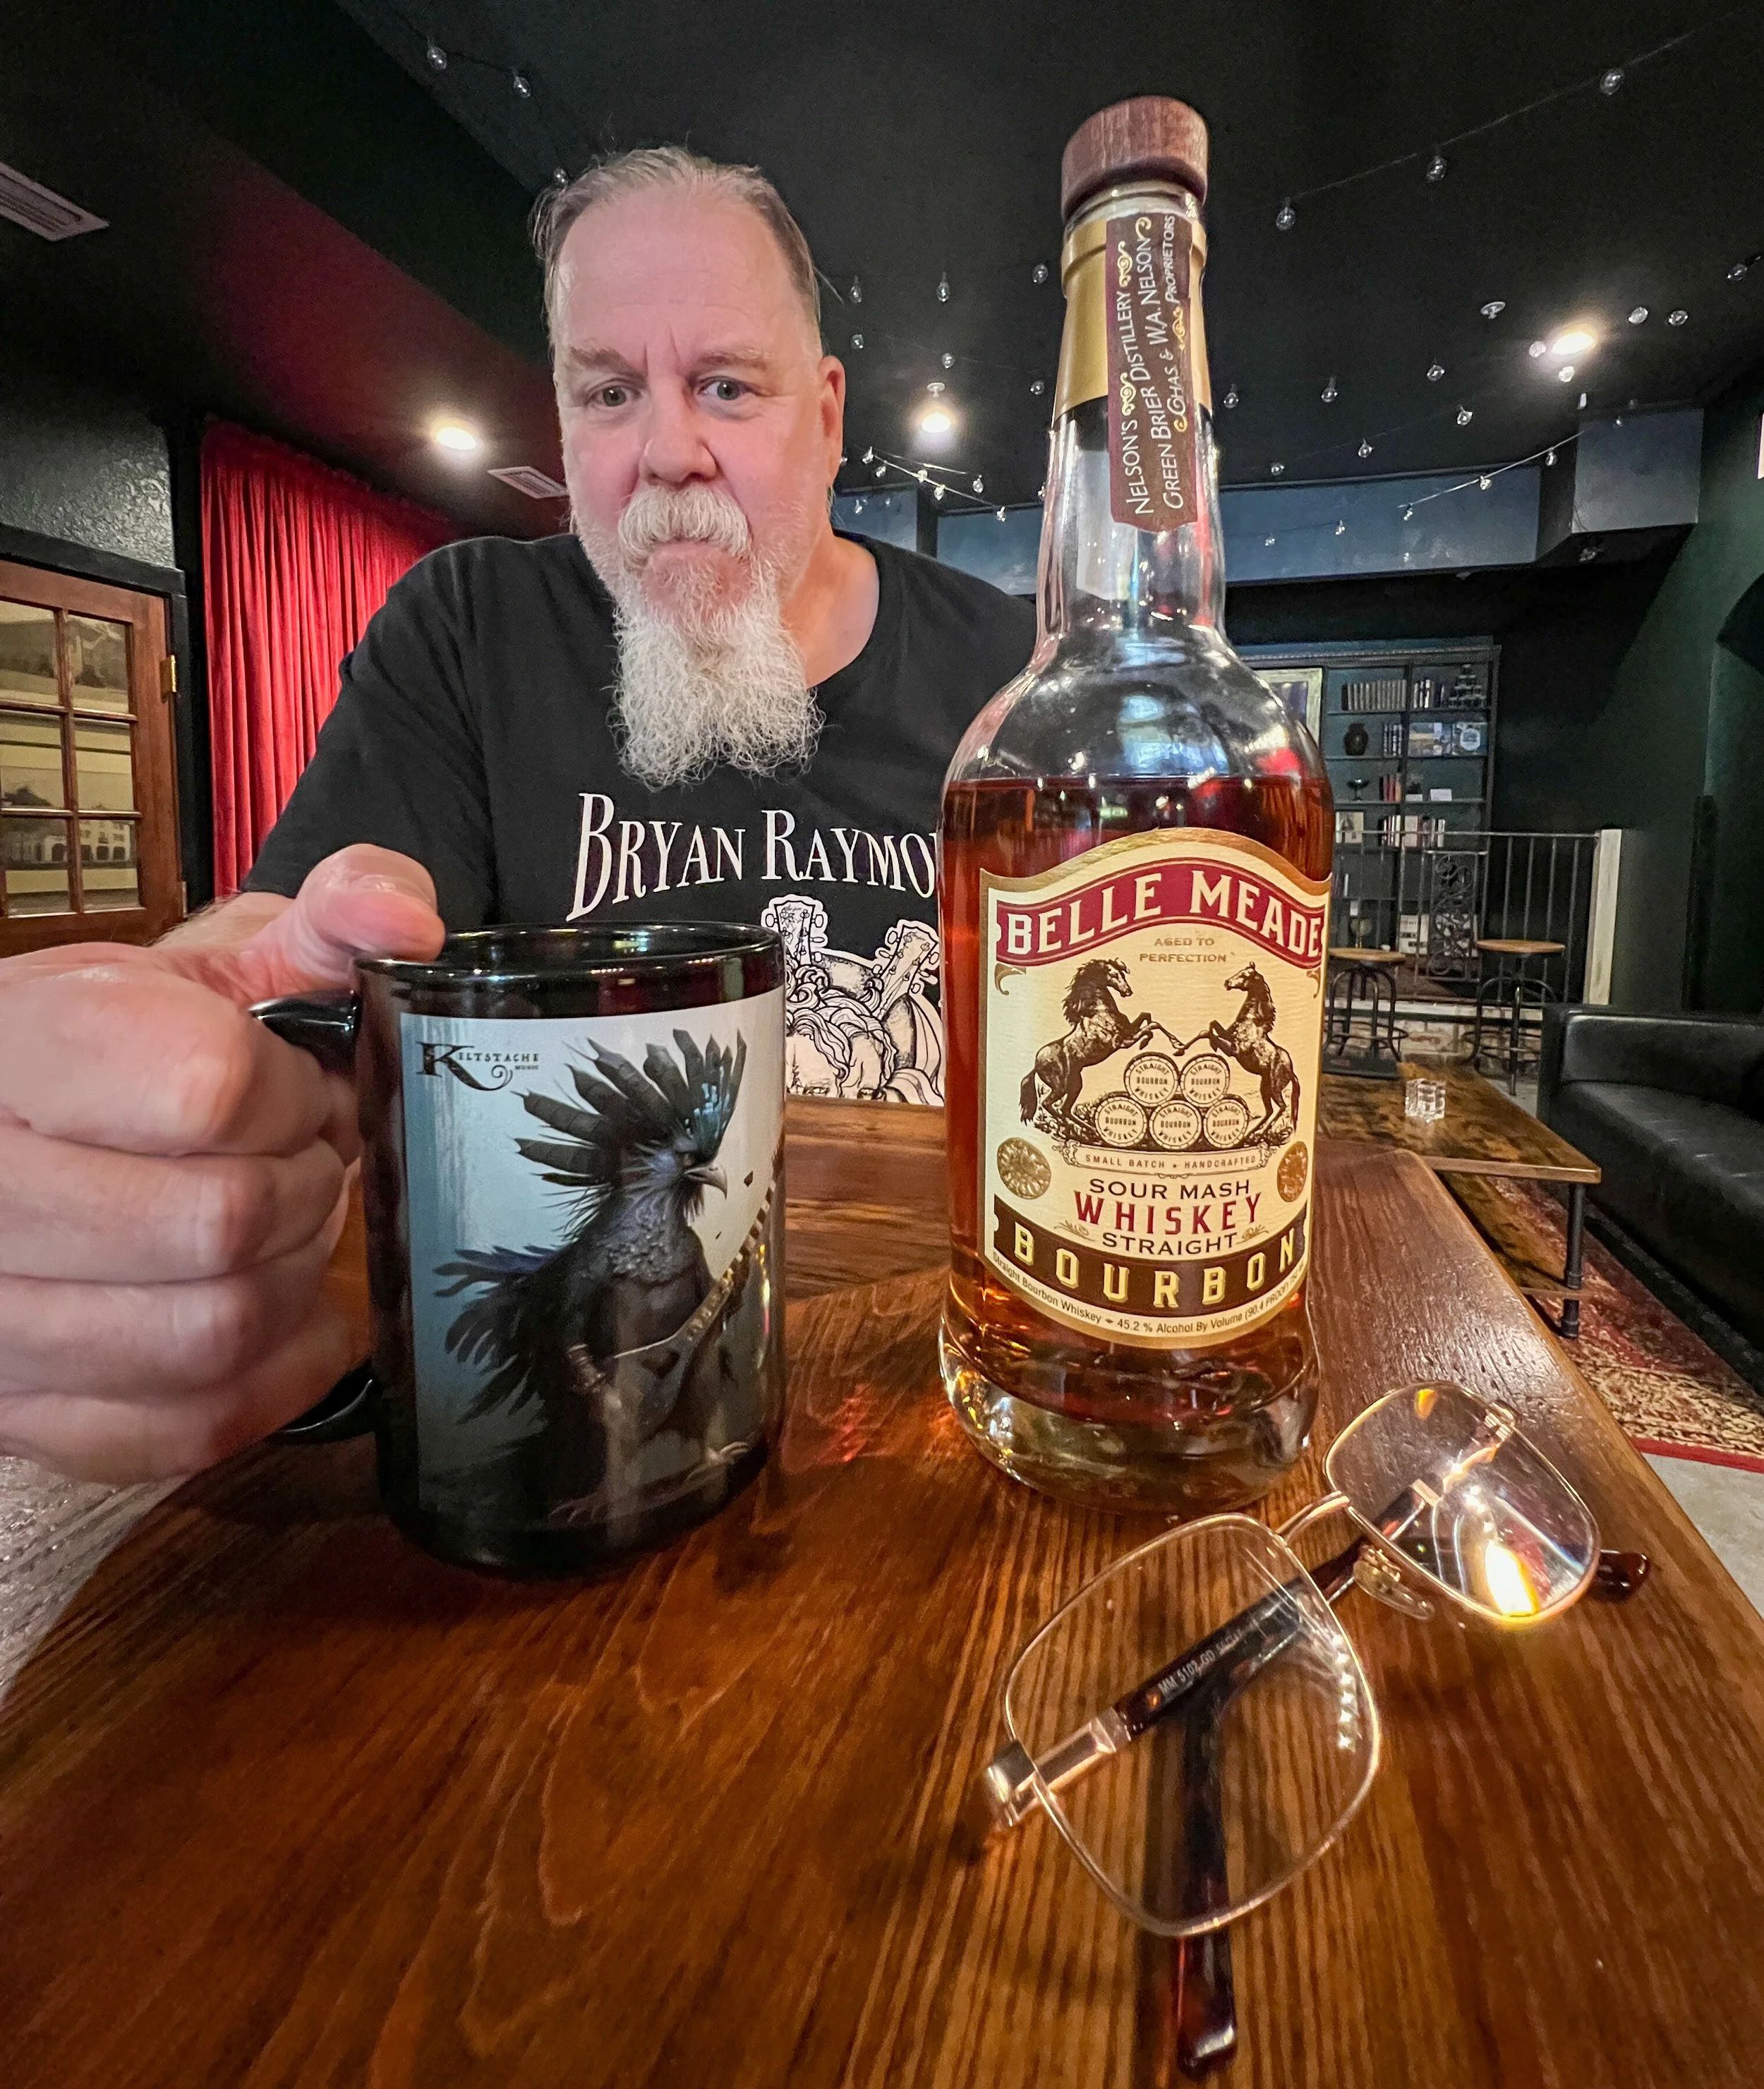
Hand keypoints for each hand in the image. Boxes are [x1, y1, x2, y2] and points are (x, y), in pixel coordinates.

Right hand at [0, 846, 444, 1481]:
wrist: (13, 1129)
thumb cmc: (121, 1045)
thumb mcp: (214, 960)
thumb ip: (322, 921)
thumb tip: (405, 919)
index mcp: (22, 1045)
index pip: (208, 1088)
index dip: (292, 1094)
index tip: (297, 1087)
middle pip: (217, 1225)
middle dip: (303, 1191)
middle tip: (306, 1165)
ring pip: (207, 1336)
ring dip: (292, 1283)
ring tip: (287, 1232)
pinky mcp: (22, 1410)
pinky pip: (184, 1426)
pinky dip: (270, 1379)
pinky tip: (288, 1319)